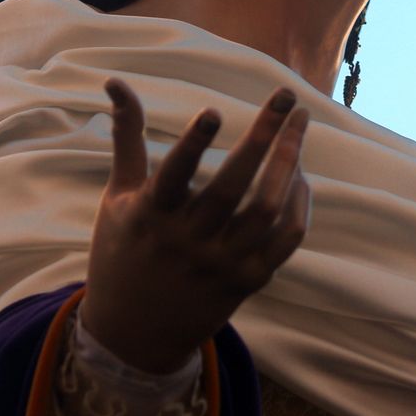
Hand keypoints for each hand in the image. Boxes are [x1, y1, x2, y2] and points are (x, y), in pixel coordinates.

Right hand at [79, 78, 311, 372]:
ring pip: (266, 210)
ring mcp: (220, 263)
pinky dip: (298, 205)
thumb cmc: (123, 251)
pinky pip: (286, 240)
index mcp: (150, 217)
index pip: (173, 176)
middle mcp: (187, 241)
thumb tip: (116, 81)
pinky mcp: (248, 281)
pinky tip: (299, 175)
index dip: (192, 144)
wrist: (133, 334)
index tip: (213, 110)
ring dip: (288, 164)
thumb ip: (127, 138)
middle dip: (264, 136)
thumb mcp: (119, 197)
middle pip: (234, 186)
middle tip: (287, 95)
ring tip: (298, 126)